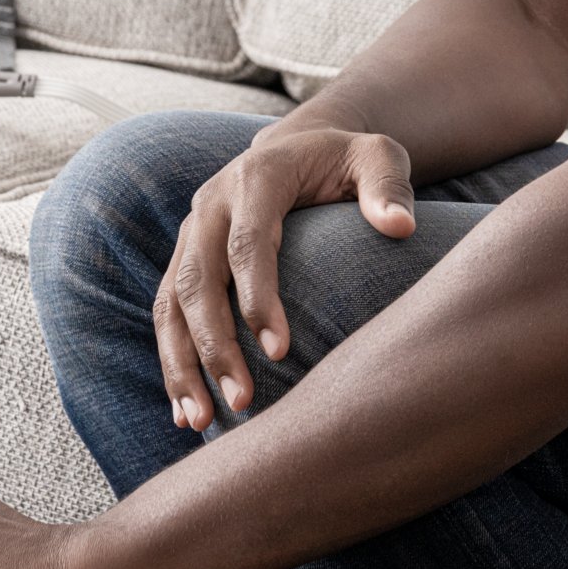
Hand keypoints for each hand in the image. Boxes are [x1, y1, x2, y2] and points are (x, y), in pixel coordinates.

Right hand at [160, 125, 414, 430]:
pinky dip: (173, 362)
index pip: (249, 243)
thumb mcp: (376, 156)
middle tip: (241, 401)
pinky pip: (167, 314)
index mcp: (256, 177)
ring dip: (182, 364)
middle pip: (198, 280)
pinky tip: (185, 412)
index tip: (281, 353)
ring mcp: (192, 233)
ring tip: (201, 422)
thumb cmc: (345, 159)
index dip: (259, 298)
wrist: (299, 146)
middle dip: (214, 345)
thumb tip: (400, 226)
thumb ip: (389, 185)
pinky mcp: (185, 259)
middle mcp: (212, 205)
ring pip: (171, 303)